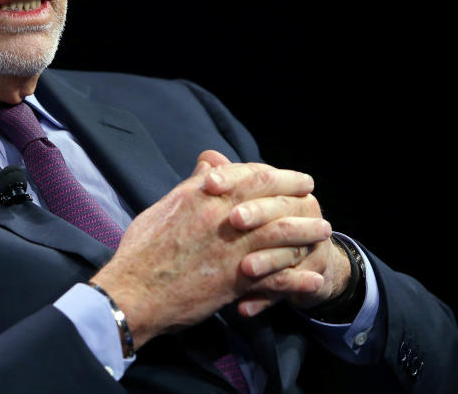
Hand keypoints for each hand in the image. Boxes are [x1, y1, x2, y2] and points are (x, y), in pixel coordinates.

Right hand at [90, 151, 329, 347]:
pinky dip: (297, 278)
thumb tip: (211, 165)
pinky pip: (275, 277)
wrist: (133, 292)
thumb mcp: (164, 207)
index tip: (290, 177)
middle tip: (314, 197)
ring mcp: (231, 249)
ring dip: (307, 233)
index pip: (249, 174)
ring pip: (281, 235)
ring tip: (323, 233)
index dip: (275, 175)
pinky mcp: (234, 281)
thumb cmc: (142, 249)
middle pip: (272, 199)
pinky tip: (312, 278)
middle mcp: (221, 217)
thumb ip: (192, 186)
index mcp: (202, 195)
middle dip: (297, 197)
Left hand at [204, 151, 351, 316]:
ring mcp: (309, 247)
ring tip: (243, 268)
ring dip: (266, 261)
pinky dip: (264, 300)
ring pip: (289, 251)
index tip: (209, 183)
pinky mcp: (307, 280)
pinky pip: (286, 290)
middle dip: (258, 213)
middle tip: (233, 219)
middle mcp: (303, 212)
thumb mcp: (242, 203)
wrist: (296, 266)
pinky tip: (243, 309)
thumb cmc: (258, 225)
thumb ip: (226, 182)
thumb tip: (206, 159)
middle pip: (282, 209)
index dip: (236, 177)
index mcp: (285, 188)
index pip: (263, 176)